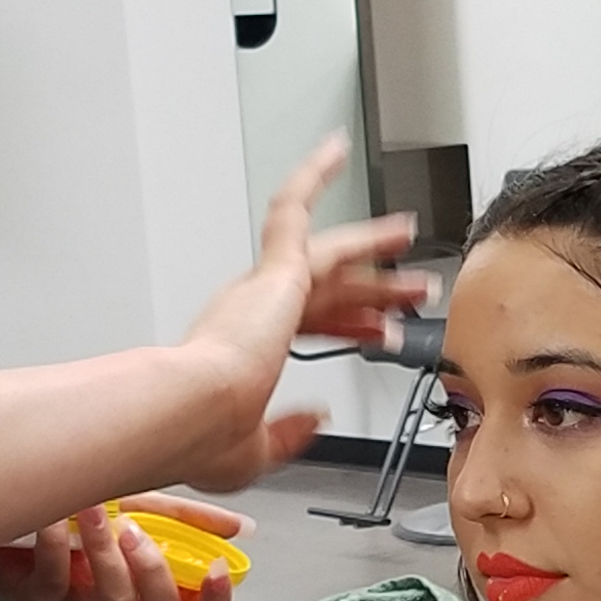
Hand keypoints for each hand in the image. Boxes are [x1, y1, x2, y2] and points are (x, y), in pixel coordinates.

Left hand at [0, 495, 249, 600]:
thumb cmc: (60, 514)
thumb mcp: (133, 507)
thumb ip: (183, 520)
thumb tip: (241, 528)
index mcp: (140, 582)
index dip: (214, 599)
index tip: (221, 567)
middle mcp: (111, 599)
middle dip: (158, 573)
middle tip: (140, 533)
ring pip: (111, 599)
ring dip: (106, 551)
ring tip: (95, 510)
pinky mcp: (35, 597)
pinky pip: (56, 581)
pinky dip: (57, 544)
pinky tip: (52, 517)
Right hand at [173, 138, 429, 491]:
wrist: (189, 412)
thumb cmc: (201, 433)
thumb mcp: (257, 450)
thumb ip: (289, 435)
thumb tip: (317, 419)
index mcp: (242, 349)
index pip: (308, 325)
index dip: (350, 327)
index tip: (381, 333)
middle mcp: (248, 310)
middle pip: (329, 288)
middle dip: (375, 288)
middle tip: (412, 287)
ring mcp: (261, 287)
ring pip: (329, 252)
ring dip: (372, 242)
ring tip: (409, 232)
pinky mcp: (272, 268)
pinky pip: (293, 206)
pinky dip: (312, 174)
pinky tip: (334, 149)